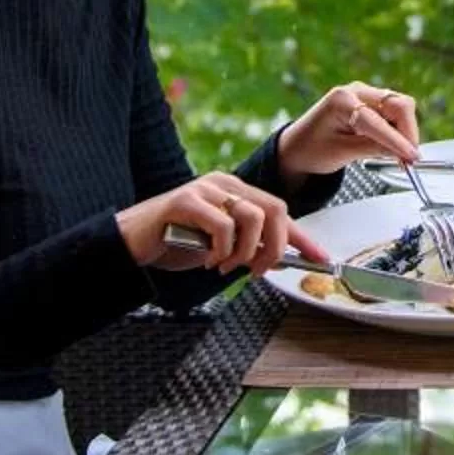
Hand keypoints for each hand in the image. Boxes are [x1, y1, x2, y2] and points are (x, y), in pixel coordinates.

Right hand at [116, 170, 323, 274]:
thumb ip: (248, 245)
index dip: (302, 237)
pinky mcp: (186, 200)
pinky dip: (221, 250)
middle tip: (257, 270)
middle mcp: (225, 184)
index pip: (280, 210)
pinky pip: (222, 226)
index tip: (321, 259)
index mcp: (237, 191)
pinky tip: (207, 260)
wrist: (132, 240)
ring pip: (252, 217)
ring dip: (244, 252)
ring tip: (224, 265)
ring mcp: (205, 189)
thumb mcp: (221, 246)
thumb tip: (281, 258)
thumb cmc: (176, 242)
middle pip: (274, 209)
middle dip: (275, 247)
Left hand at [279, 81, 422, 178]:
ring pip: (400, 107)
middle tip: (410, 158)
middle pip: (398, 104)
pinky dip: (399, 129)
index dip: (398, 140)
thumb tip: (403, 152)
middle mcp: (356, 91)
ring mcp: (365, 94)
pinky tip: (393, 145)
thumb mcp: (341, 153)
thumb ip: (373, 149)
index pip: (377, 121)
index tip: (412, 157)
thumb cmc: (311, 150)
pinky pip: (394, 111)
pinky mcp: (371, 101)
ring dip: (405, 131)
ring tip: (400, 155)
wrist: (296, 147)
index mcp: (341, 101)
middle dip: (408, 131)